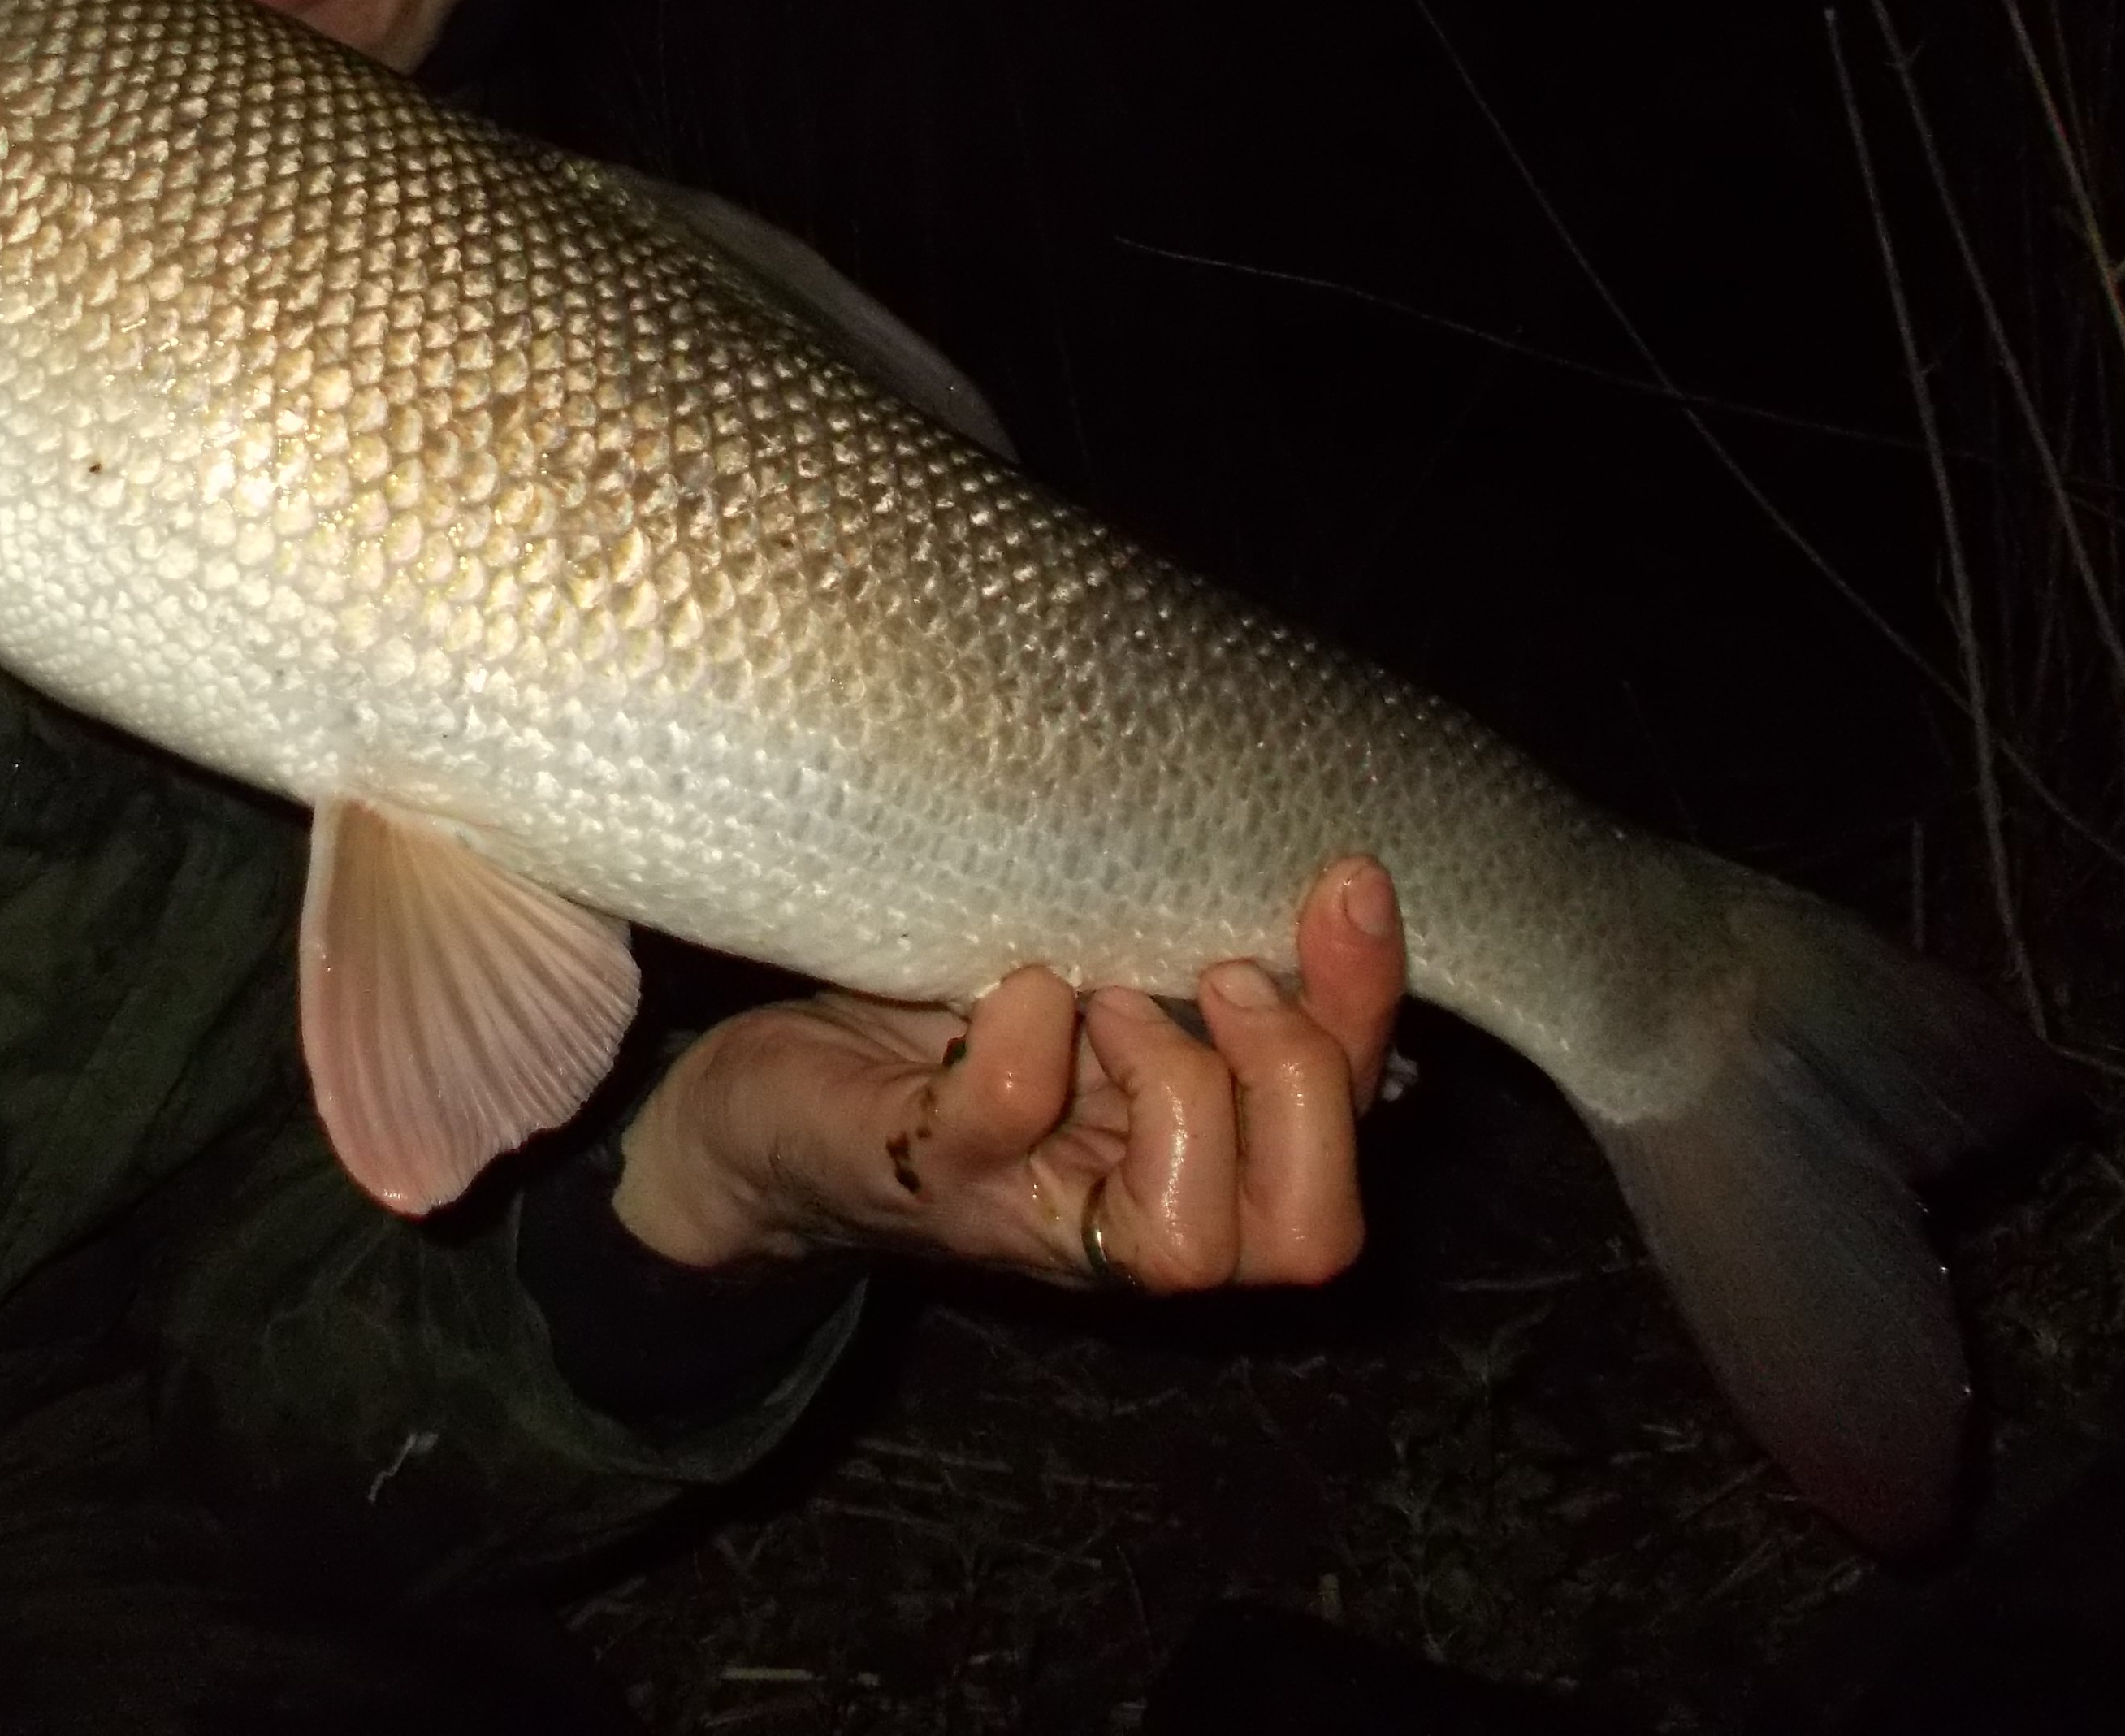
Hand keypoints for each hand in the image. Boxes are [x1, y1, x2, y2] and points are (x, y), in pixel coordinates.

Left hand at [609, 857, 1406, 1291]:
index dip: (1369, 1017)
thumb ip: (1191, 960)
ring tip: (1108, 994)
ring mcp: (1026, 1214)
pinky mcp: (920, 1172)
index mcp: (1194, 1164)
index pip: (1353, 1150)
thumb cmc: (937, 1029)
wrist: (756, 1110)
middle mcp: (1128, 1223)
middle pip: (1308, 1236)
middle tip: (1214, 970)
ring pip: (1184, 1239)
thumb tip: (1333, 884)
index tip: (1343, 884)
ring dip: (1177, 1082)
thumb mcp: (1093, 975)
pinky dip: (1025, 1037)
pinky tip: (1008, 989)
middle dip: (1298, 1080)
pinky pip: (1007, 1120)